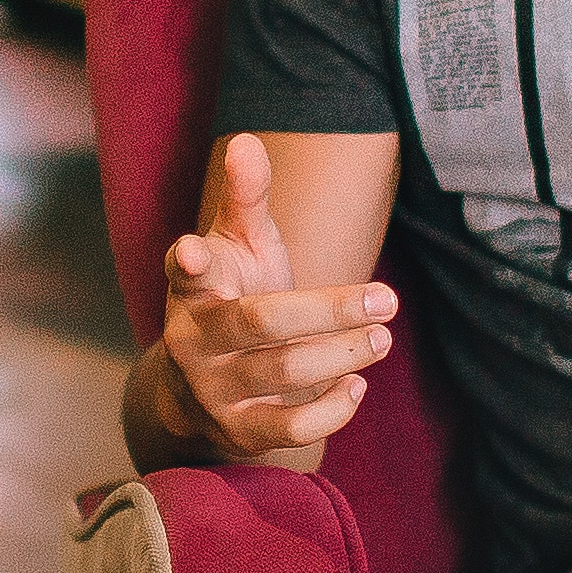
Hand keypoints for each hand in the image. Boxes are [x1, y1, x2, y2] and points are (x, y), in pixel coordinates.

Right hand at [160, 131, 397, 459]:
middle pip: (260, 322)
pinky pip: (289, 430)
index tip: (195, 250)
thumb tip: (247, 140)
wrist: (201, 385)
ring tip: (383, 336)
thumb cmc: (233, 294)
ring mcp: (212, 389)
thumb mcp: (237, 245)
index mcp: (192, 288)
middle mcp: (192, 340)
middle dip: (329, 310)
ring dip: (342, 354)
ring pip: (282, 373)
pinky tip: (357, 383)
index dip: (189, 261)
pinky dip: (331, 409)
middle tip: (387, 297)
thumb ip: (246, 198)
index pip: (184, 269)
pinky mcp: (237, 432)